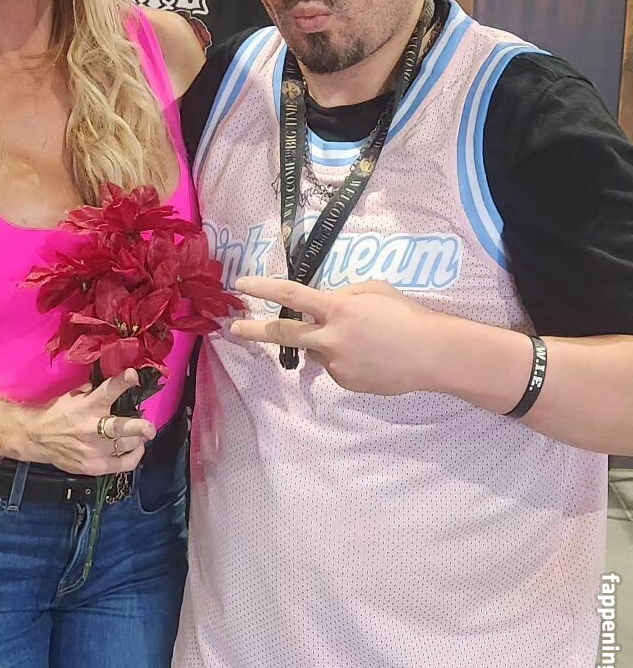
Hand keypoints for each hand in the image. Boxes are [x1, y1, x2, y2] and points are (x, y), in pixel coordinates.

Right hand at [0, 369, 156, 474]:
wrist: (36, 438)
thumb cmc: (58, 413)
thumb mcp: (73, 396)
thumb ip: (95, 391)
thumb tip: (117, 384)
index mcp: (87, 406)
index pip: (107, 391)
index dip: (122, 382)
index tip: (134, 375)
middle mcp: (91, 428)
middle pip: (119, 428)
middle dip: (138, 427)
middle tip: (149, 427)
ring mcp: (93, 450)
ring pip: (125, 446)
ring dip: (138, 438)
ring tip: (141, 434)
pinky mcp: (94, 467)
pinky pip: (123, 465)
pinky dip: (134, 456)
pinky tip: (136, 448)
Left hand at [231, 276, 448, 395]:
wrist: (432, 354)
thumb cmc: (406, 315)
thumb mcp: (374, 291)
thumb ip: (343, 296)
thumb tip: (325, 306)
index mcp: (337, 309)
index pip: (292, 295)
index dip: (264, 288)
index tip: (242, 285)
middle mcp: (330, 338)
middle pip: (283, 333)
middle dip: (254, 331)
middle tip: (235, 329)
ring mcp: (336, 363)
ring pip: (317, 350)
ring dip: (327, 343)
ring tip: (364, 340)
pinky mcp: (345, 382)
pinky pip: (335, 366)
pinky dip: (345, 359)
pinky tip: (371, 356)